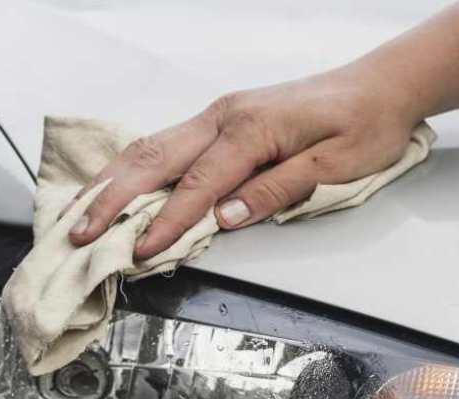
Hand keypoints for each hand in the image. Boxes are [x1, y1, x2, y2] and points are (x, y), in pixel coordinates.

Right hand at [67, 69, 418, 258]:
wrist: (380, 86)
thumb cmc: (364, 125)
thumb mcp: (333, 166)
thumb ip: (277, 190)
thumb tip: (225, 217)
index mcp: (252, 129)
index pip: (197, 184)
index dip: (166, 222)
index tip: (138, 252)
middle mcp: (225, 116)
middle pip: (154, 159)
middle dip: (111, 199)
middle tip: (77, 234)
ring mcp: (220, 114)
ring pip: (152, 147)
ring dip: (112, 181)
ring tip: (79, 213)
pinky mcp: (223, 120)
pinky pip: (168, 144)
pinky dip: (134, 168)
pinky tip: (114, 186)